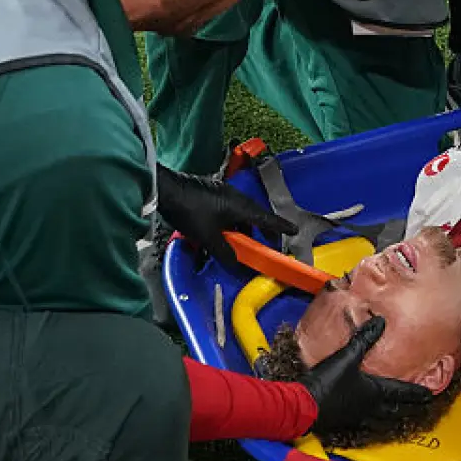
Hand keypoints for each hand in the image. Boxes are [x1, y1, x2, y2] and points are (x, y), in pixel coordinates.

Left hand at [155, 165, 297, 273]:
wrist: (165, 190)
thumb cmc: (191, 213)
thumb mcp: (210, 239)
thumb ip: (227, 255)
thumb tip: (241, 270)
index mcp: (241, 207)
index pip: (267, 219)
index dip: (281, 227)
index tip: (295, 230)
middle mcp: (236, 197)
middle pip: (256, 216)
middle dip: (263, 230)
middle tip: (268, 244)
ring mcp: (223, 193)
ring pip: (241, 214)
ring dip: (244, 229)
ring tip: (241, 243)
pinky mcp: (212, 193)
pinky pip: (230, 210)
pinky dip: (233, 223)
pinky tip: (223, 233)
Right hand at [302, 316, 434, 436]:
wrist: (303, 405)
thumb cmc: (327, 381)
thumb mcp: (347, 356)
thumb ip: (364, 339)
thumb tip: (380, 322)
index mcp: (374, 392)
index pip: (402, 392)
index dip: (417, 393)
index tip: (430, 396)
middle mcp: (369, 407)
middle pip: (395, 409)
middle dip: (408, 407)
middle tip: (420, 406)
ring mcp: (356, 416)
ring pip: (380, 416)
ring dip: (391, 412)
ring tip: (397, 409)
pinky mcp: (343, 419)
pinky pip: (365, 418)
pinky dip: (373, 414)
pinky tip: (366, 410)